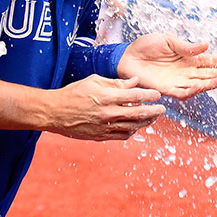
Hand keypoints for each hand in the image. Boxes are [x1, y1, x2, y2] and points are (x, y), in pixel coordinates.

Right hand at [46, 75, 163, 140]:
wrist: (54, 112)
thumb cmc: (72, 93)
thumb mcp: (93, 81)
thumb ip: (115, 82)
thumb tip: (134, 81)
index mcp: (105, 96)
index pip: (134, 96)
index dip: (149, 95)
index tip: (157, 95)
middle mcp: (107, 113)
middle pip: (138, 113)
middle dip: (154, 111)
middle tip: (162, 109)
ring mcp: (105, 126)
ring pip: (133, 127)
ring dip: (146, 122)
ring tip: (152, 118)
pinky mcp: (101, 136)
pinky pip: (123, 135)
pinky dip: (132, 131)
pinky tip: (136, 126)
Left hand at [118, 34, 216, 99]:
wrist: (127, 56)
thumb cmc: (146, 46)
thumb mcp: (167, 40)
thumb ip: (185, 46)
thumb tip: (206, 46)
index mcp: (188, 59)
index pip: (210, 61)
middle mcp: (186, 72)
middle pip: (208, 74)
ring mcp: (178, 81)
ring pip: (199, 85)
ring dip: (211, 83)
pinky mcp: (167, 89)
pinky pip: (183, 93)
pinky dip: (192, 90)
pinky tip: (200, 85)